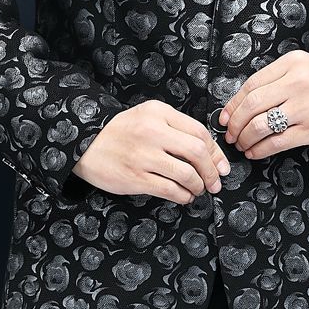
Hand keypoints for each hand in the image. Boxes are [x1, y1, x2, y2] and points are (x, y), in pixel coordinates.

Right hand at [73, 100, 231, 203]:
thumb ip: (176, 127)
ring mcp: (143, 156)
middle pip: (197, 152)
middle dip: (212, 171)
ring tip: (198, 189)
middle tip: (216, 181)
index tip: (221, 164)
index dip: (216, 151)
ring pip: (186, 174)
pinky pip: (170, 190)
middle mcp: (152, 131)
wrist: (87, 145)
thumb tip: (210, 151)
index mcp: (158, 112)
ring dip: (199, 185)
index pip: (199, 131)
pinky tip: (185, 196)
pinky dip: (183, 196)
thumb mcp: (148, 116)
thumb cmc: (122, 132)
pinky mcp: (135, 178)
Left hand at [219, 50, 308, 158]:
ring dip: (245, 138)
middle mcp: (296, 83)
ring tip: (242, 144)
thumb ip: (276, 77)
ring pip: (261, 125)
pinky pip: (277, 142)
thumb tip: (245, 101)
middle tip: (230, 134)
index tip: (225, 117)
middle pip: (252, 105)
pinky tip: (255, 152)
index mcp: (290, 64)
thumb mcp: (302, 65)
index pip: (250, 85)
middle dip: (235, 124)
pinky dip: (260, 150)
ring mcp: (304, 108)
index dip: (232, 105)